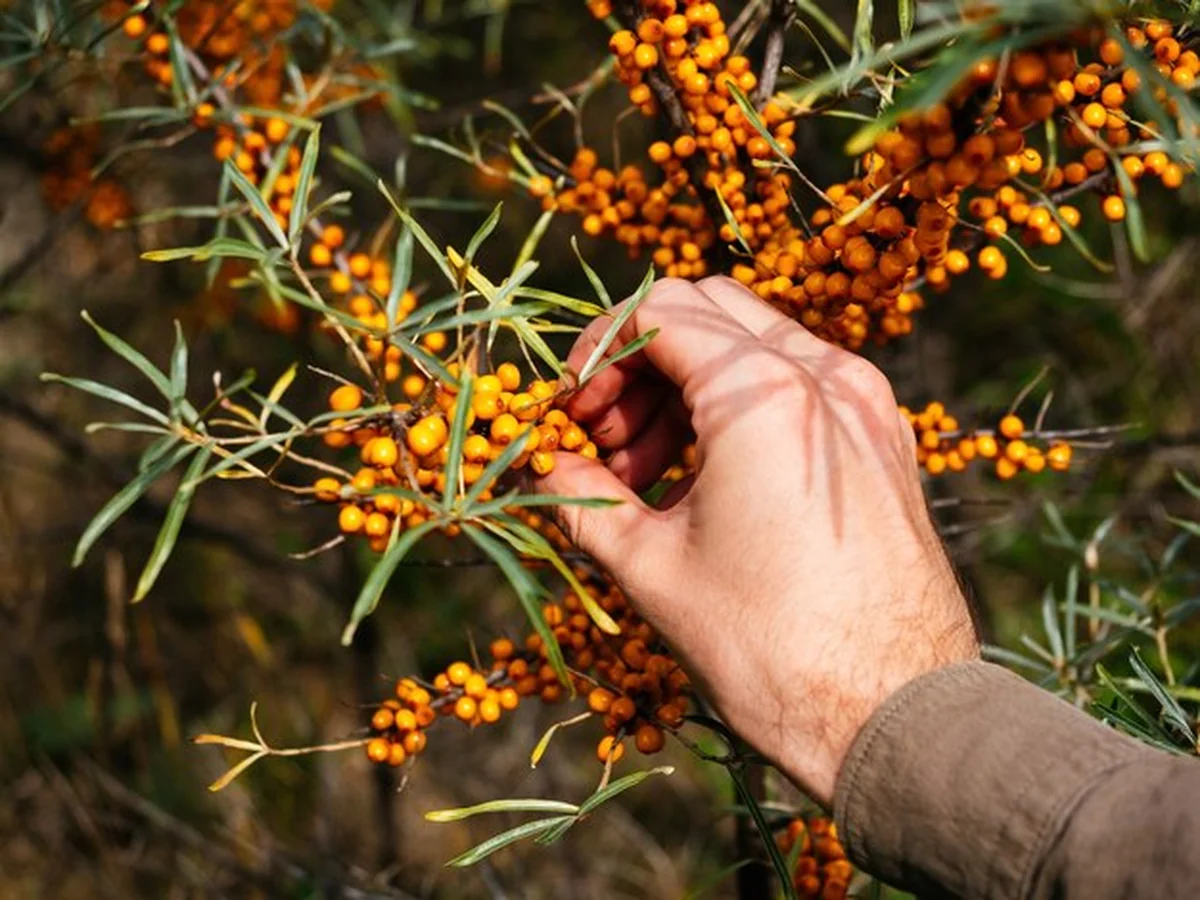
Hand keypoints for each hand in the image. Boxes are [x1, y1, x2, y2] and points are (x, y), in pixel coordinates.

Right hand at [536, 276, 978, 804]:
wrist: (896, 717)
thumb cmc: (772, 650)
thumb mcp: (652, 569)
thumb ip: (584, 498)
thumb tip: (544, 465)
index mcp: (764, 395)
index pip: (657, 312)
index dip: (595, 353)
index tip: (571, 413)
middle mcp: (826, 377)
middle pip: (706, 310)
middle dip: (639, 361)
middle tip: (605, 440)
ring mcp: (865, 406)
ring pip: (753, 343)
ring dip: (685, 386)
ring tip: (647, 475)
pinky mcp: (883, 441)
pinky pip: (797, 386)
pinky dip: (738, 407)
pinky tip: (708, 481)